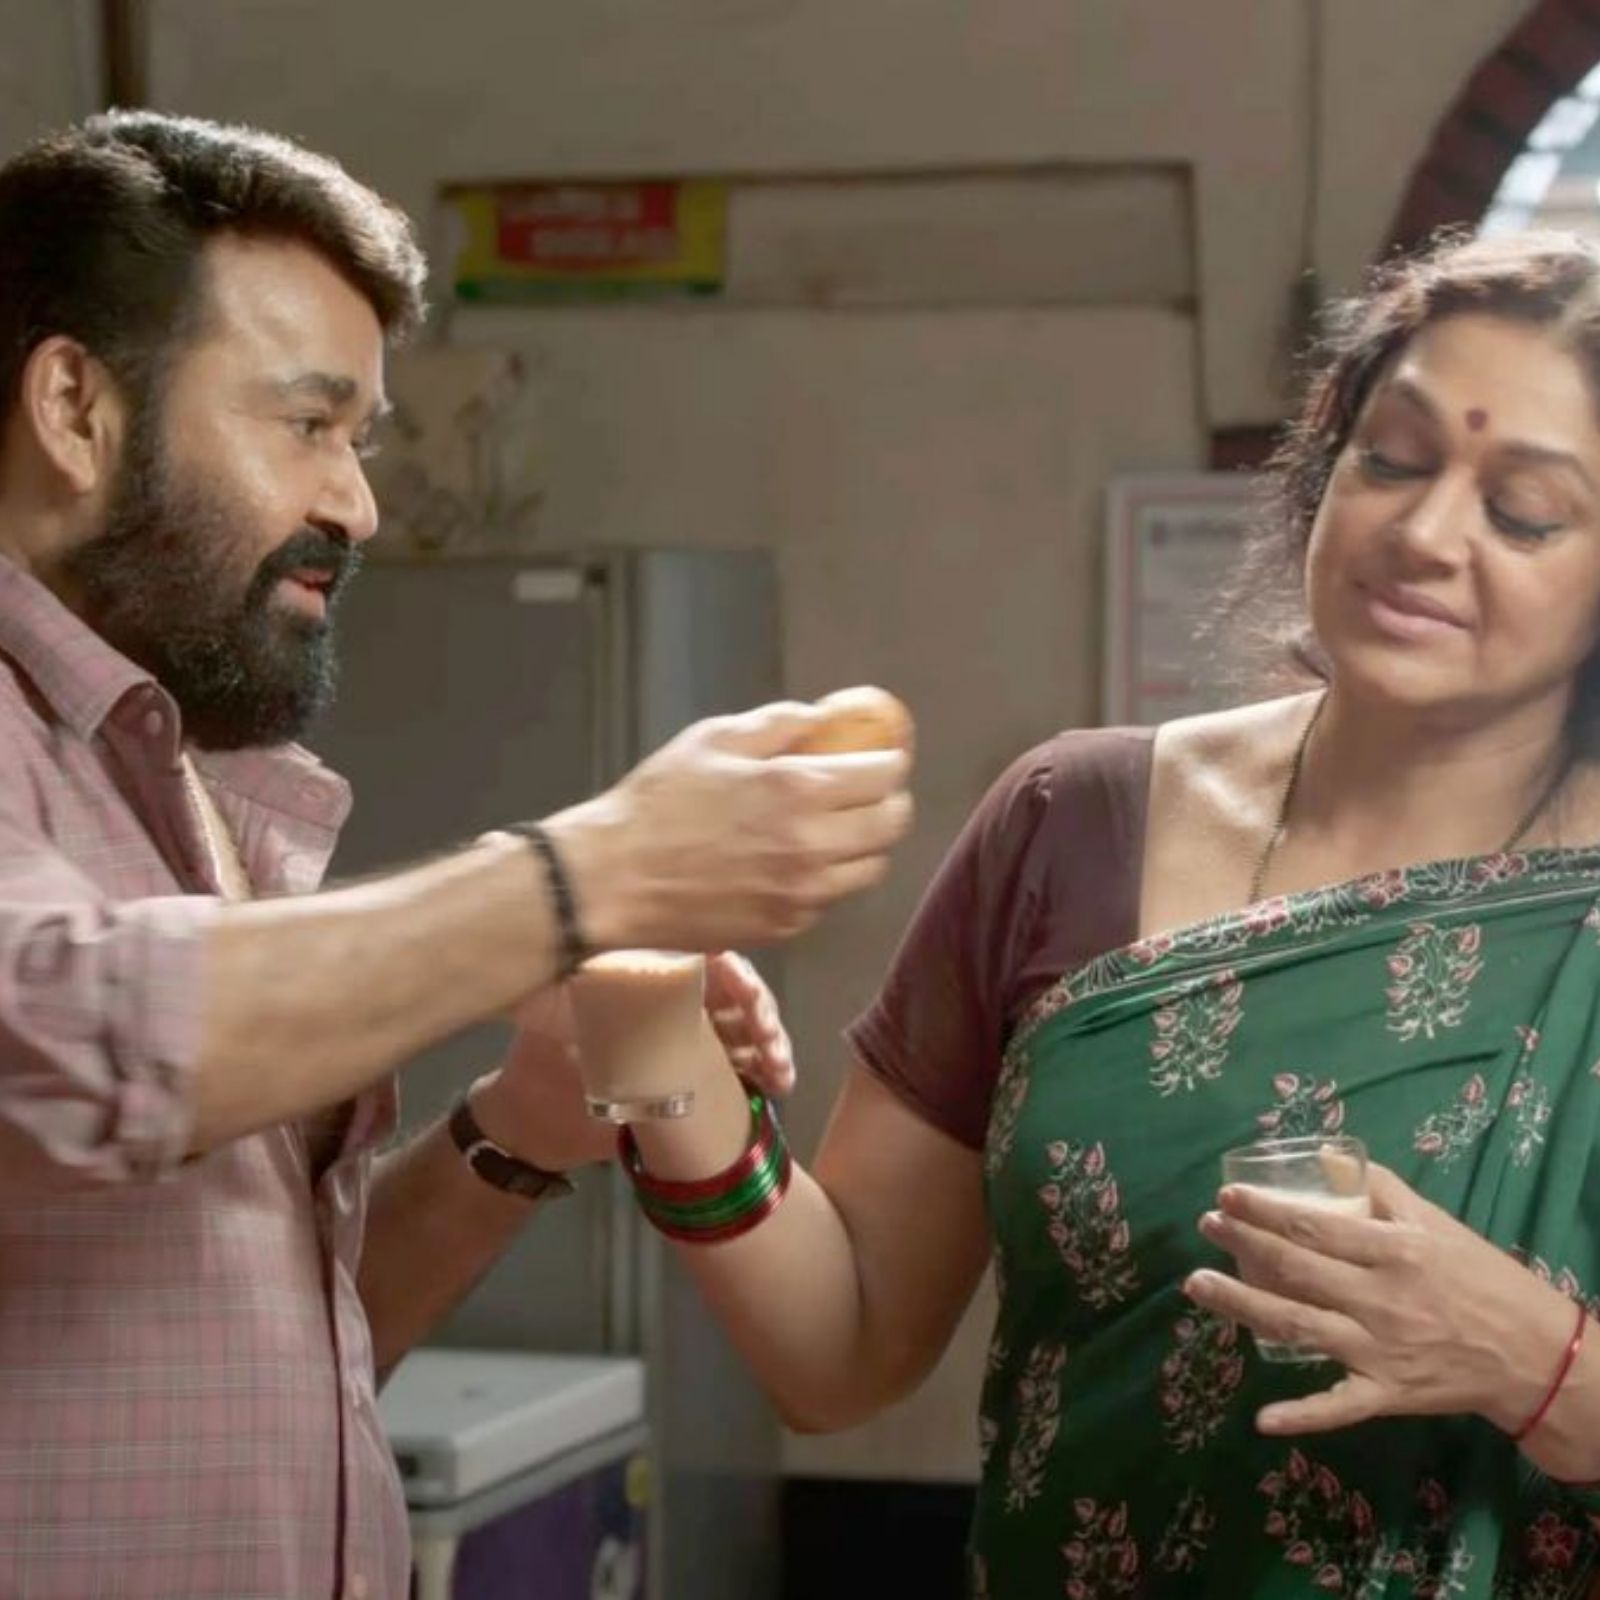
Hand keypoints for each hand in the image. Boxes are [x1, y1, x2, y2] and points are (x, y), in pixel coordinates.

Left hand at [470, 954, 795, 1172]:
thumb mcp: (558, 1014)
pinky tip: (780, 1086)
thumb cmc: (543, 1056)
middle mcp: (677, 992)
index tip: (748, 996)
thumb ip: (581, 986)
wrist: (538, 1117)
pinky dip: (767, 1070)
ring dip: (773, 1044)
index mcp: (647, 970)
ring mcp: (694, 1030)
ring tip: (779, 1075)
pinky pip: (744, 1060)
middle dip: (762, 1012)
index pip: (707, 957)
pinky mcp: (702, 1066)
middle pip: (737, 990)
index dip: (735, 973)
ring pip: (749, 1025)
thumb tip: (607, 963)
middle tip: (768, 1042)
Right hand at [546, 701, 913, 952]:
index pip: (883, 775)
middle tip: (869, 792)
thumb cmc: (656, 804)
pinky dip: (828, 878)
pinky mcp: (785, 927)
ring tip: (839, 829)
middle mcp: (811, 846)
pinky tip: (797, 862)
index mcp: (797, 790)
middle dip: (889, 801)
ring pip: (870, 868)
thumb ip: (777, 725)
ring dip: (865, 845)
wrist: (611, 880)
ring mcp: (801, 893)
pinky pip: (830, 899)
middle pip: (891, 825)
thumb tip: (819, 718)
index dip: (890, 760)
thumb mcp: (712, 740)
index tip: (882, 756)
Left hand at [1182, 1164, 1574, 1437]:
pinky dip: (1301, 1416)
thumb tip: (1323, 1155)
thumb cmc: (1477, 1276)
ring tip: (1197, 1285)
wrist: (1533, 1354)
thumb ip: (1378, 1188)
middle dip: (1243, 1245)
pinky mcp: (1387, 1394)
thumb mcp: (1434, 1222)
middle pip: (1297, 1272)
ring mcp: (1380, 1350)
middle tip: (1205, 1225)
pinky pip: (1338, 1407)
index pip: (1315, 1228)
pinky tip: (1261, 1419)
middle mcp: (1382, 1300)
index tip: (1226, 1196)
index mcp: (1394, 1252)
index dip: (1265, 1211)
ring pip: (1299, 1327)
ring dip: (1242, 1307)